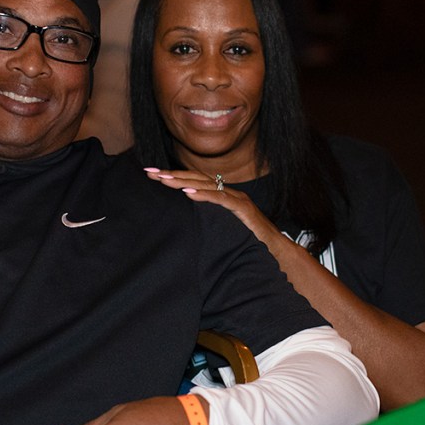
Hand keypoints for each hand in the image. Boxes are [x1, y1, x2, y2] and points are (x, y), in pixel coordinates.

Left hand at [144, 167, 280, 245]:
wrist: (275, 251)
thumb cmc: (248, 242)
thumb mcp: (222, 229)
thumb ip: (207, 221)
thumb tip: (183, 222)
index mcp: (222, 196)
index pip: (194, 182)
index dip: (173, 177)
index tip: (152, 175)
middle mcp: (229, 193)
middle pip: (196, 179)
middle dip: (172, 175)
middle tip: (150, 173)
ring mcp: (237, 199)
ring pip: (206, 185)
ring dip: (183, 182)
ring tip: (164, 180)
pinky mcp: (243, 209)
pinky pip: (221, 200)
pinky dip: (204, 195)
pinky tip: (188, 194)